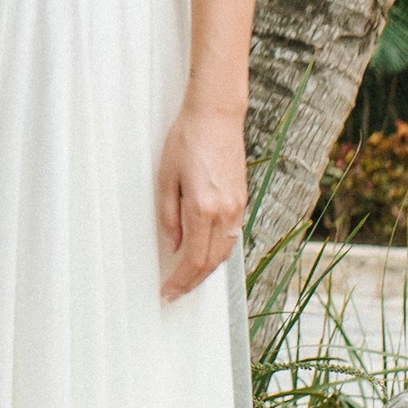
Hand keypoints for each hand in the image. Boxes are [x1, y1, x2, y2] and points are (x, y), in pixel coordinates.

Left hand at [157, 103, 245, 301]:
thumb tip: (174, 245)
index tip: (168, 292)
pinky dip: (217, 252)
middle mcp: (225, 213)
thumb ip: (169, 217)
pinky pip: (231, 237)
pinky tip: (204, 253)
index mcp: (203, 209)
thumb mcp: (165, 179)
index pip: (194, 260)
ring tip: (186, 277)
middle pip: (212, 262)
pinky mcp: (242, 199)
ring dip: (206, 269)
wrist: (216, 116)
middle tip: (174, 292)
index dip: (181, 282)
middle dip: (193, 282)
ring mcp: (237, 207)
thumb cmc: (186, 140)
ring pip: (225, 252)